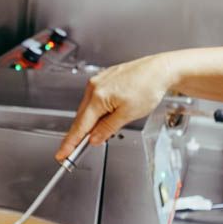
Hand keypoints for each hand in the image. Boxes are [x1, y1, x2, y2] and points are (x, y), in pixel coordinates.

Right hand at [57, 55, 174, 158]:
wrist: (160, 70)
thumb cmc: (148, 86)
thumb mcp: (128, 114)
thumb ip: (107, 128)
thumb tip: (94, 139)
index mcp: (98, 96)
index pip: (80, 126)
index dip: (70, 143)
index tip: (62, 153)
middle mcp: (94, 87)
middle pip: (82, 117)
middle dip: (80, 134)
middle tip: (78, 151)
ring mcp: (98, 81)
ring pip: (89, 109)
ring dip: (92, 122)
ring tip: (105, 130)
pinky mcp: (105, 79)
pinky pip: (95, 100)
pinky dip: (98, 111)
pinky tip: (108, 116)